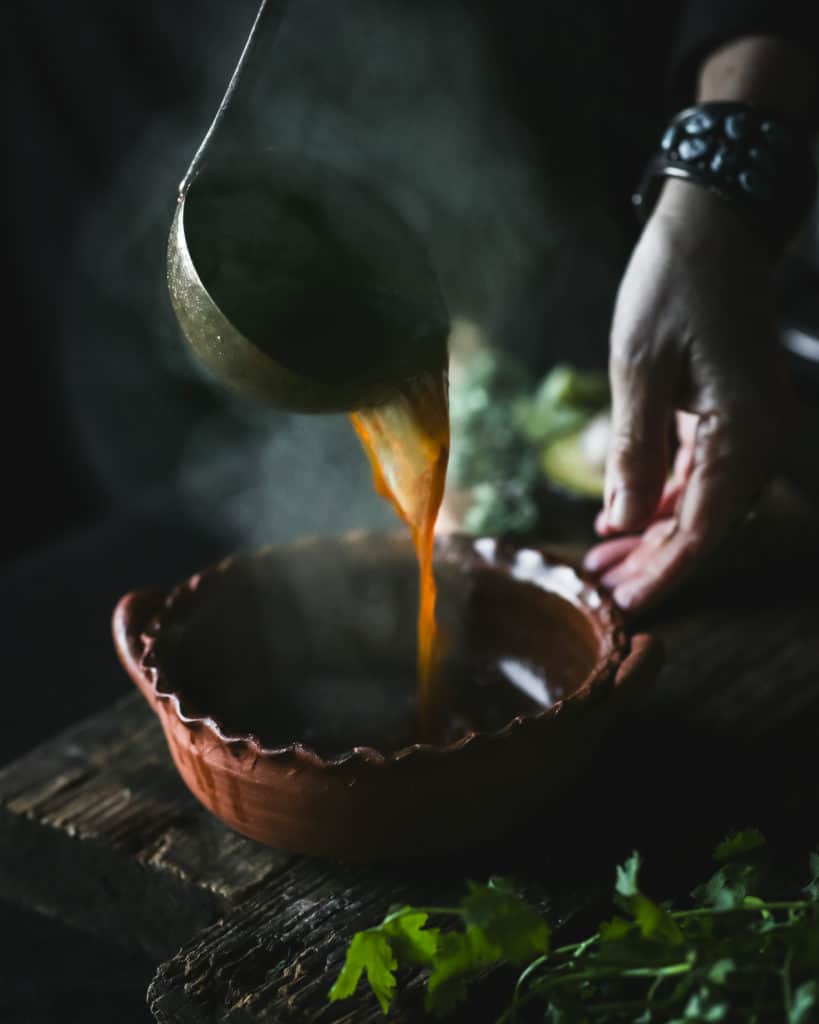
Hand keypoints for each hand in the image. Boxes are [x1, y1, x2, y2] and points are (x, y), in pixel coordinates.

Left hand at [583, 178, 796, 611]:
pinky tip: (625, 517)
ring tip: (603, 564)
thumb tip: (621, 524)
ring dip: (652, 537)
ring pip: (698, 506)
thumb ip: (634, 452)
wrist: (709, 231)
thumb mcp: (639, 371)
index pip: (701, 531)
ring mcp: (744, 429)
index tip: (621, 606)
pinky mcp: (727, 416)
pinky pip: (697, 476)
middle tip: (601, 592)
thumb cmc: (673, 289)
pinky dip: (660, 500)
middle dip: (652, 564)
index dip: (661, 575)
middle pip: (703, 527)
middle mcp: (754, 440)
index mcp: (742, 435)